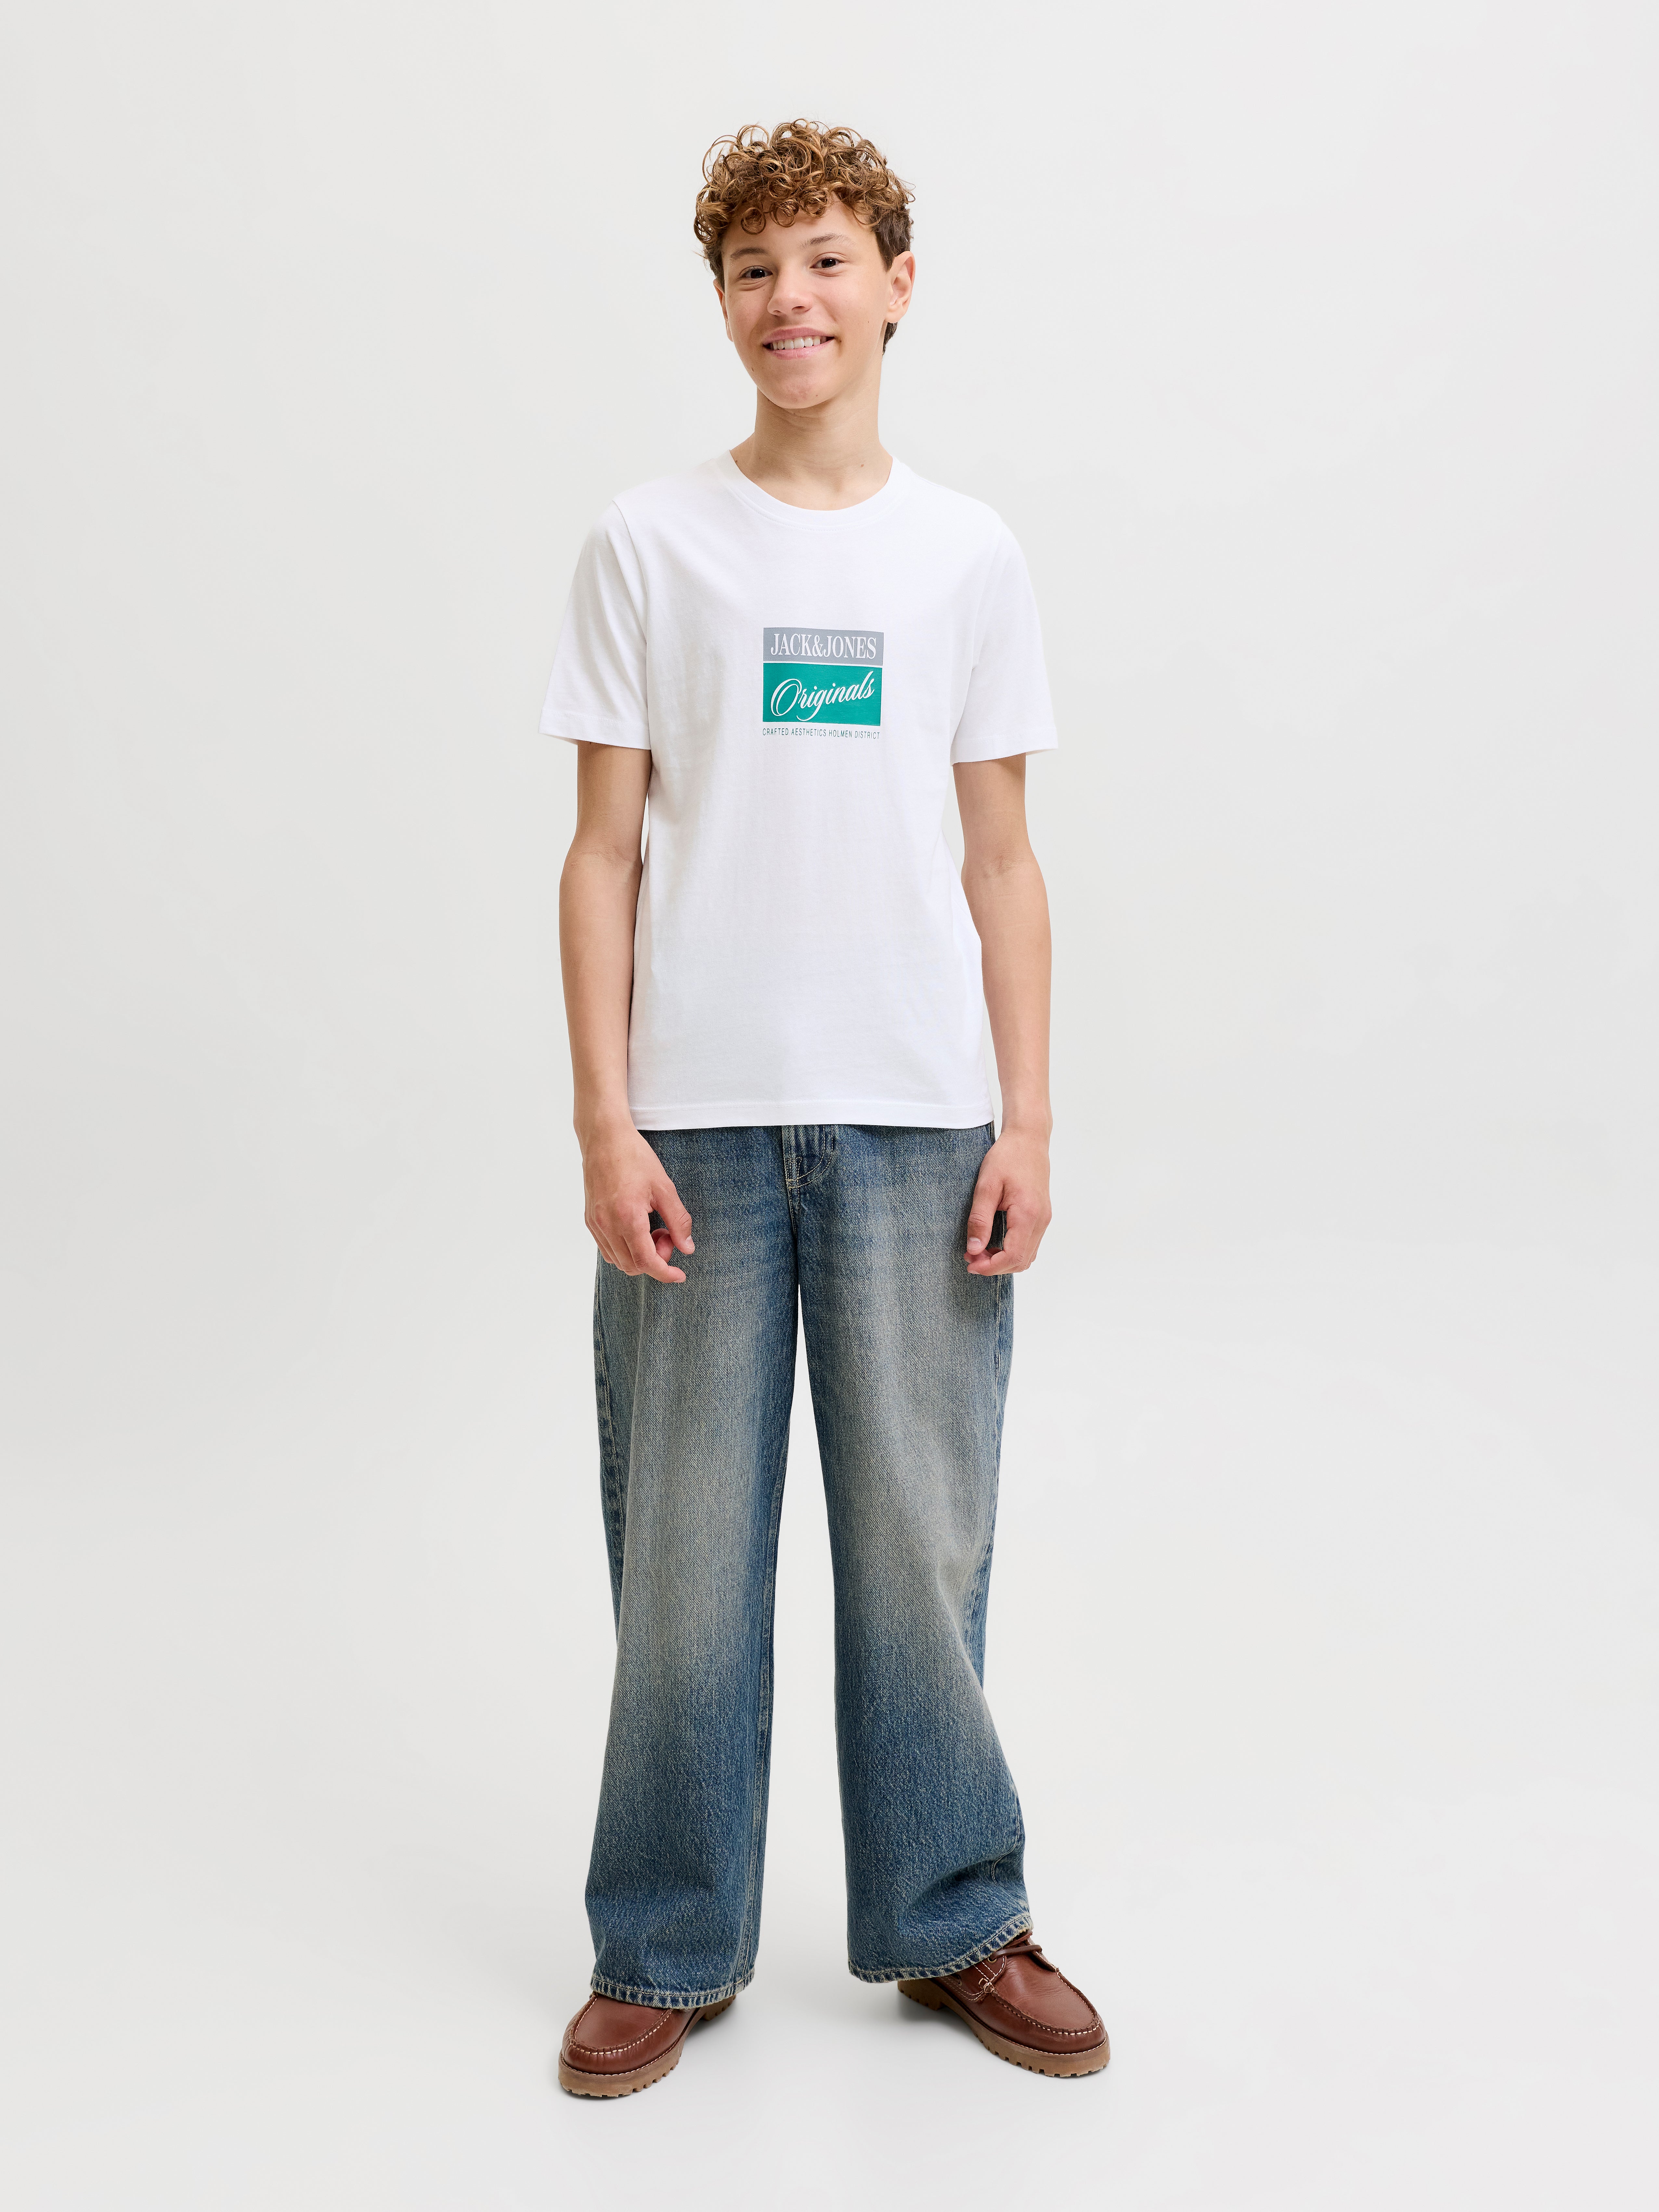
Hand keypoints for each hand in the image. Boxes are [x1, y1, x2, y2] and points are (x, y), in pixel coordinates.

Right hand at [580, 1120, 693, 1283]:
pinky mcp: (589, 1220)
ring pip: (618, 1260)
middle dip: (655, 1259)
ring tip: (652, 1228)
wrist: (604, 1139)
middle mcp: (607, 1225)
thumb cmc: (635, 1158)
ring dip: (639, 1255)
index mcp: (627, 1217)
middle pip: (632, 1265)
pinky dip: (625, 1248)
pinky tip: (637, 1228)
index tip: (679, 1275)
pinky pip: (607, 1249)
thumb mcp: (664, 1188)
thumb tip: (687, 1248)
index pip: (646, 1261)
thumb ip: (678, 1221)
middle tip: (666, 1234)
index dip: (665, 1273)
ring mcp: (595, 1224)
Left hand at [965, 1126, 1051, 1275]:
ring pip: (1027, 1256)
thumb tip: (973, 1249)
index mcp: (1028, 1214)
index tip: (969, 1263)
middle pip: (1021, 1261)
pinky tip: (994, 1241)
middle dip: (995, 1266)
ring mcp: (1044, 1219)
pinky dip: (1012, 1250)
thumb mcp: (986, 1186)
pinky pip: (1029, 1244)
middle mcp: (1041, 1221)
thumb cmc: (1007, 1157)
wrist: (1028, 1139)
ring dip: (1003, 1260)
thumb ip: (980, 1220)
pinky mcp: (1042, 1216)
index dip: (990, 1267)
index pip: (1012, 1256)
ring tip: (980, 1249)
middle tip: (971, 1256)